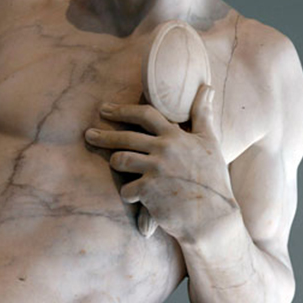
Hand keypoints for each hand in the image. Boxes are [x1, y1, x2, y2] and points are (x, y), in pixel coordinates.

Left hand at [85, 85, 237, 242]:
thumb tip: (207, 87)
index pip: (145, 114)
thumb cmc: (213, 177)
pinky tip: (132, 196)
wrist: (213, 216)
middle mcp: (163, 150)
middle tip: (89, 134)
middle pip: (125, 137)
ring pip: (120, 160)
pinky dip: (127, 193)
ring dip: (115, 162)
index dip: (123, 110)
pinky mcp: (149, 192)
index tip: (106, 109)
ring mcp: (155, 171)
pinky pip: (126, 189)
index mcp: (175, 136)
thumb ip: (202, 114)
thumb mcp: (210, 141)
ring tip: (113, 162)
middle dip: (103, 135)